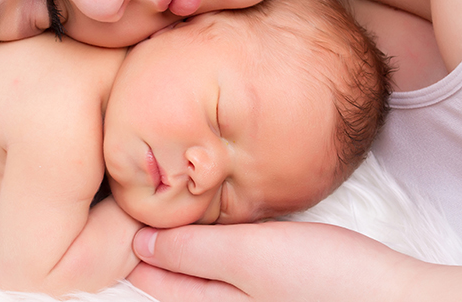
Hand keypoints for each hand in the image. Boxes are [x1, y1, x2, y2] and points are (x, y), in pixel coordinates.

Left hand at [127, 221, 440, 301]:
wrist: (395, 297)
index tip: (107, 215)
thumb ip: (192, 252)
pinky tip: (214, 222)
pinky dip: (213, 243)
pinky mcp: (276, 283)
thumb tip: (136, 244)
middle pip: (175, 276)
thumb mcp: (248, 258)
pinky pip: (229, 265)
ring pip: (201, 270)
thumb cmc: (323, 280)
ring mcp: (254, 296)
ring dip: (181, 243)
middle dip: (149, 246)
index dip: (128, 247)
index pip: (154, 278)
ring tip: (160, 209)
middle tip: (124, 209)